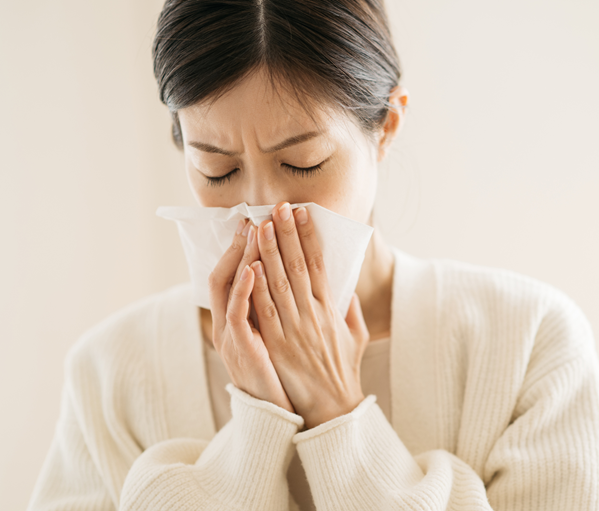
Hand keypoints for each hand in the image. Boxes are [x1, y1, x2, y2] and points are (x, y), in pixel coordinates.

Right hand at [208, 218, 294, 412]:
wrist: (281, 413)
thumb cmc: (288, 378)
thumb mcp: (286, 341)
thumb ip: (295, 313)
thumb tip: (320, 289)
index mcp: (248, 317)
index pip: (247, 273)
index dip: (255, 247)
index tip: (268, 223)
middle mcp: (236, 322)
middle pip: (237, 273)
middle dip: (248, 243)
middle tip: (257, 215)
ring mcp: (235, 335)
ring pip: (235, 287)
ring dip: (245, 257)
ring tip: (256, 230)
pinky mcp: (241, 348)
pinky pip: (237, 315)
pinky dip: (243, 291)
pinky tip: (252, 270)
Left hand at [249, 202, 369, 428]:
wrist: (331, 407)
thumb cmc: (343, 371)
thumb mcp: (357, 336)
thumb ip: (349, 310)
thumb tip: (344, 287)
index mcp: (331, 308)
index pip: (318, 264)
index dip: (309, 236)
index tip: (303, 213)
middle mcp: (311, 313)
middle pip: (295, 265)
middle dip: (286, 233)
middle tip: (278, 207)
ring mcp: (291, 328)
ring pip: (276, 281)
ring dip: (267, 251)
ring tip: (261, 225)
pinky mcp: (274, 344)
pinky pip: (261, 309)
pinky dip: (254, 285)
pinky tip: (248, 263)